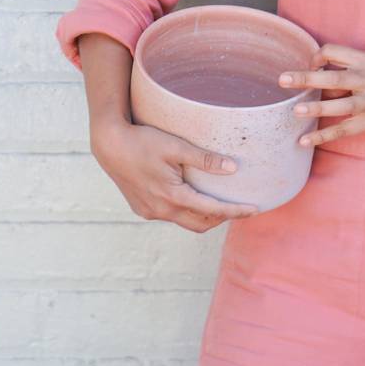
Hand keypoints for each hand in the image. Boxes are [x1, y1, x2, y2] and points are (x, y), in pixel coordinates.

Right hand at [91, 120, 259, 231]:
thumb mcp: (176, 147)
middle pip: (201, 224)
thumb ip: (204, 159)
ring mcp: (150, 212)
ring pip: (185, 222)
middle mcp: (161, 211)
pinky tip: (191, 197)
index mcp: (173, 197)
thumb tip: (233, 168)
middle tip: (240, 207)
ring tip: (219, 203)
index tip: (255, 209)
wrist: (109, 146)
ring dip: (203, 216)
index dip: (236, 211)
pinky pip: (170, 216)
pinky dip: (186, 211)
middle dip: (222, 218)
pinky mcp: (142, 209)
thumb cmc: (142, 141)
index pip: (213, 210)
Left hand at [277, 43, 364, 147]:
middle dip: (306, 77)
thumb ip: (353, 67)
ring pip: (338, 105)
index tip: (310, 64)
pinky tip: (305, 140)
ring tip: (295, 111)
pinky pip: (343, 129)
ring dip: (315, 107)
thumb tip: (322, 74)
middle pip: (332, 76)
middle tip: (283, 79)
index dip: (318, 55)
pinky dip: (323, 135)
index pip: (335, 51)